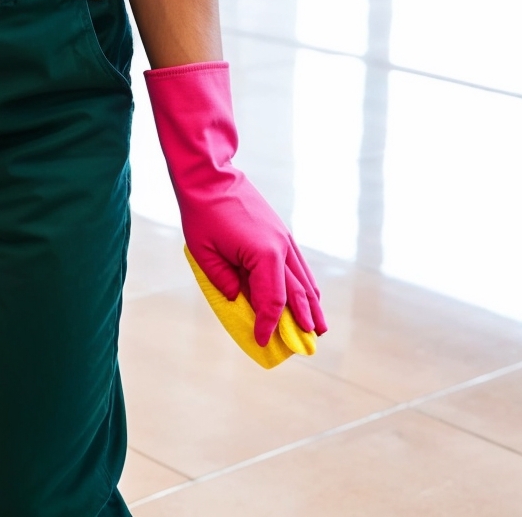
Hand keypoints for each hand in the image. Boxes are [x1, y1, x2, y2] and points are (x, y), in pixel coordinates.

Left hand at [146, 61, 326, 345]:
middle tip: (308, 345)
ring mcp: (284, 239)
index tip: (264, 341)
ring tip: (318, 327)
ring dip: (312, 305)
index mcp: (263, 255)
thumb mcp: (205, 253)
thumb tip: (240, 298)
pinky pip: (299, 265)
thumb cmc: (203, 214)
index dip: (269, 324)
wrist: (210, 176)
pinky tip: (309, 295)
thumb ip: (224, 280)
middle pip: (297, 293)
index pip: (272, 300)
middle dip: (302, 321)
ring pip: (303, 279)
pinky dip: (306, 283)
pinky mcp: (281, 233)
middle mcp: (280, 248)